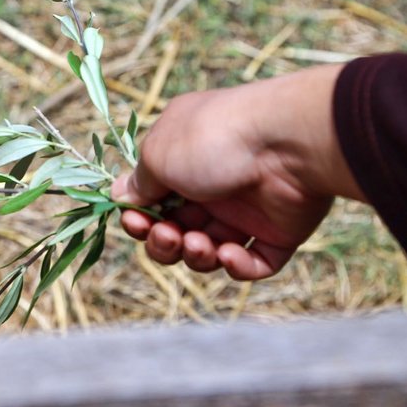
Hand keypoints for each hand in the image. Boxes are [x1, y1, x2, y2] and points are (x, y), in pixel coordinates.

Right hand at [111, 64, 363, 280]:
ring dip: (195, 255)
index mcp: (182, 159)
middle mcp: (211, 184)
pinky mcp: (277, 232)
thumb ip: (138, 182)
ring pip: (207, 250)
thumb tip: (119, 195)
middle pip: (175, 230)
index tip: (135, 220)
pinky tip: (229, 254)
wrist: (288, 142)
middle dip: (163, 242)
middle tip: (169, 236)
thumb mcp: (159, 154)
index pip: (151, 199)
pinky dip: (235, 267)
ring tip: (200, 243)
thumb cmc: (213, 139)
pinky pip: (252, 263)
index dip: (138, 217)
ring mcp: (245, 209)